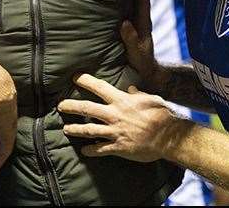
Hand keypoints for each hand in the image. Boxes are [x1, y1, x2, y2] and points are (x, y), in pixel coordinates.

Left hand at [58, 74, 183, 161]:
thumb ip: (138, 94)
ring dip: (76, 129)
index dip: (86, 81)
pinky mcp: (118, 147)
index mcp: (122, 101)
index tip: (75, 77)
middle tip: (60, 105)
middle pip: (87, 109)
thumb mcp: (150, 99)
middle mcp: (115, 115)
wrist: (168, 137)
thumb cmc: (162, 115)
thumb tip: (130, 89)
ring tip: (66, 129)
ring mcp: (115, 132)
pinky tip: (84, 150)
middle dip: (72, 106)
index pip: (99, 88)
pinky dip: (91, 150)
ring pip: (89, 130)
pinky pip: (100, 150)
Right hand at [121, 0, 158, 86]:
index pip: (142, 0)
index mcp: (144, 23)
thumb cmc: (141, 61)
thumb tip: (125, 23)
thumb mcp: (136, 51)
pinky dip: (121, 2)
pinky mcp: (130, 28)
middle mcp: (140, 20)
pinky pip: (126, 11)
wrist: (145, 71)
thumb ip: (131, 38)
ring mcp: (135, 23)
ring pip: (132, 3)